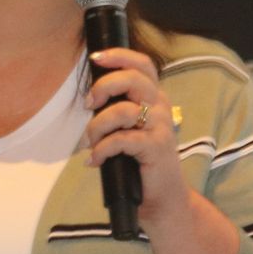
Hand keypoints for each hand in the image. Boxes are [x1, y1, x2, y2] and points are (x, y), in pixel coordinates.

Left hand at [84, 47, 190, 227]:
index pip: (142, 65)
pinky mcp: (156, 148)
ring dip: (97, 127)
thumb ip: (116, 109)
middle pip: (133, 79)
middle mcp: (161, 107)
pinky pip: (121, 140)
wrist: (163, 197)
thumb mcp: (129, 129)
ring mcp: (161, 128)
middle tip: (89, 104)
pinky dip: (102, 150)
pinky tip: (94, 161)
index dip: (120, 56)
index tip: (95, 57)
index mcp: (154, 98)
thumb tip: (89, 96)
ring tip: (91, 144)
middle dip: (104, 87)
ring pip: (123, 111)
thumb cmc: (140, 162)